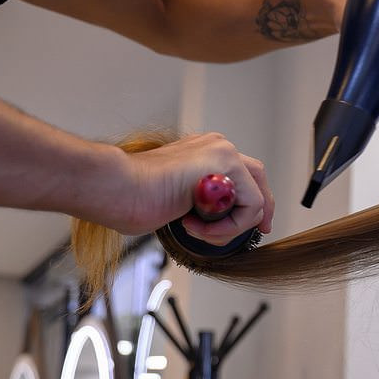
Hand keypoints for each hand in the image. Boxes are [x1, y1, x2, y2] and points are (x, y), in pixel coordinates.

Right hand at [121, 133, 273, 242]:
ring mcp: (223, 152)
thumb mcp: (178, 201)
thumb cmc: (133, 197)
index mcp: (204, 153)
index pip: (243, 176)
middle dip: (260, 210)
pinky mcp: (227, 163)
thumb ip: (203, 203)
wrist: (117, 188)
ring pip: (255, 198)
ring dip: (229, 227)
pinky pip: (250, 206)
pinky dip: (227, 226)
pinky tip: (194, 224)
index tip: (256, 226)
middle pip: (259, 178)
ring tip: (195, 229)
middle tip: (259, 231)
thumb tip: (219, 220)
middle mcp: (217, 147)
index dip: (253, 202)